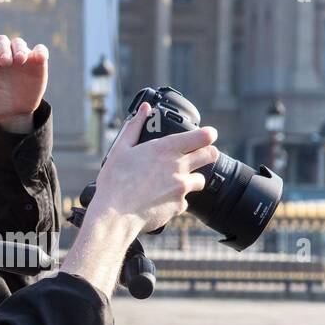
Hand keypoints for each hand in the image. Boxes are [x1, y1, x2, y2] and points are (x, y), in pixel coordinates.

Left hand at [0, 34, 48, 132]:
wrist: (10, 115)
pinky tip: (38, 57)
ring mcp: (18, 56)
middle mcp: (0, 52)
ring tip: (19, 61)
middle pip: (2, 40)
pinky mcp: (36, 62)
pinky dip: (40, 52)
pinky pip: (40, 51)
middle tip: (5, 63)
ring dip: (19, 49)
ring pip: (19, 43)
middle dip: (4, 48)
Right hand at [89, 103, 218, 238]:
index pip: (203, 136)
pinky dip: (176, 200)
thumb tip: (144, 108)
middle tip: (201, 155)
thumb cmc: (114, 182)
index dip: (208, 135)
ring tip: (173, 182)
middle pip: (210, 155)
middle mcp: (178, 167)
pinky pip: (184, 201)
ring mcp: (181, 187)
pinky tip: (160, 200)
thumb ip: (135, 126)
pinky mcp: (179, 206)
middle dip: (208, 153)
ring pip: (200, 180)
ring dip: (191, 179)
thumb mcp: (120, 149)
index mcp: (165, 148)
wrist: (114, 216)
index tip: (208, 135)